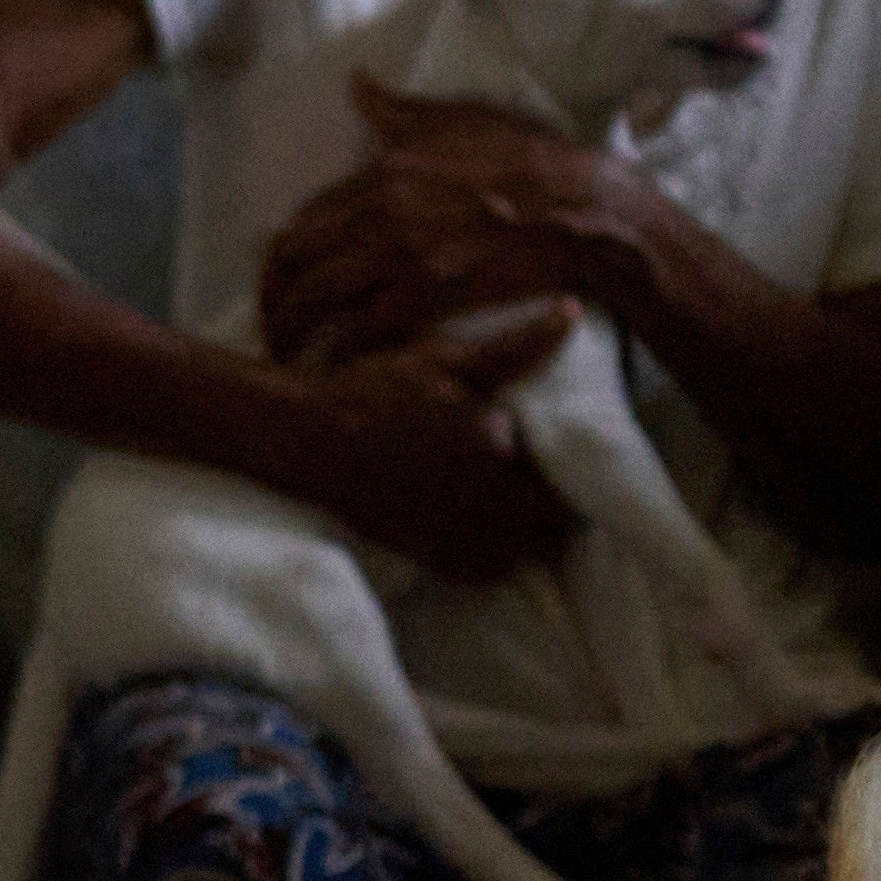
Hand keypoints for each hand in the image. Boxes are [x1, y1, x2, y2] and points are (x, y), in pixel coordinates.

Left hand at [257, 88, 643, 367]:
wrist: (586, 210)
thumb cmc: (533, 159)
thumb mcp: (462, 118)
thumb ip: (401, 111)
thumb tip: (357, 82)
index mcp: (385, 170)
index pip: (306, 217)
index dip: (284, 253)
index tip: (280, 277)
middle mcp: (383, 210)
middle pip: (296, 260)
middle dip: (273, 296)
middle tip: (270, 323)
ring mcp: (403, 254)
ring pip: (318, 299)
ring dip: (293, 330)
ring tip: (286, 353)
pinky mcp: (430, 294)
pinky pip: (365, 331)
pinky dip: (345, 353)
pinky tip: (338, 367)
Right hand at [282, 304, 587, 577]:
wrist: (309, 438)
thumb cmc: (376, 389)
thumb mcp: (445, 358)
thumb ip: (515, 344)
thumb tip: (572, 310)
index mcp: (497, 445)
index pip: (565, 474)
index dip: (570, 470)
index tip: (564, 459)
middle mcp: (484, 496)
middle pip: (551, 522)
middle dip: (555, 507)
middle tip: (544, 485)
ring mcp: (456, 531)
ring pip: (523, 551)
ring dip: (529, 536)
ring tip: (516, 510)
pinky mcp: (430, 552)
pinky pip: (485, 571)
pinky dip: (495, 558)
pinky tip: (485, 531)